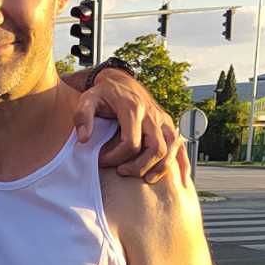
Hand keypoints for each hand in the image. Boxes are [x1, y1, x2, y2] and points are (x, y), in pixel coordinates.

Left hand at [72, 69, 190, 183]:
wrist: (121, 83)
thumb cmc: (103, 94)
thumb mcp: (88, 99)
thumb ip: (82, 116)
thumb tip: (83, 139)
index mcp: (133, 109)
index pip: (130, 143)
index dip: (115, 157)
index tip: (102, 161)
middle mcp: (152, 115)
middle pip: (156, 148)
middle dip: (140, 166)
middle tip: (122, 172)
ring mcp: (164, 120)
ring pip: (171, 149)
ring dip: (160, 168)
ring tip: (145, 179)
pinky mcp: (169, 126)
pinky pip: (181, 147)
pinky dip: (182, 164)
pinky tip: (181, 181)